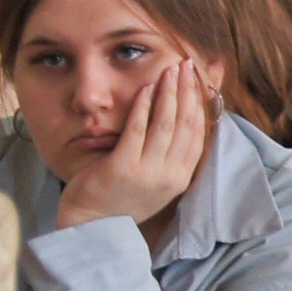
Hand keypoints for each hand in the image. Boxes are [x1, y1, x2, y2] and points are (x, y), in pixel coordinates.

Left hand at [55, 57, 212, 231]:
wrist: (93, 226)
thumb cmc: (120, 199)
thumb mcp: (155, 180)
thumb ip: (168, 154)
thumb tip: (180, 121)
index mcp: (181, 178)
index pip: (198, 133)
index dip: (198, 103)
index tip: (196, 78)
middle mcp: (170, 177)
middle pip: (186, 125)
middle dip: (187, 91)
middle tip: (186, 64)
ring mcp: (148, 173)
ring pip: (165, 125)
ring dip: (168, 93)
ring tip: (169, 70)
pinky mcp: (123, 168)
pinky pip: (136, 130)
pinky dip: (143, 107)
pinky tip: (144, 89)